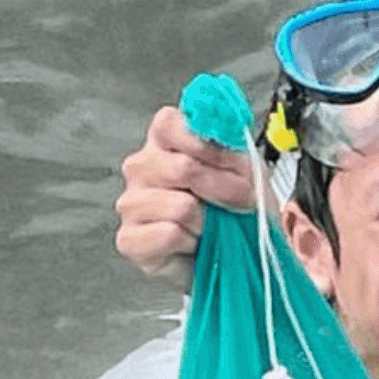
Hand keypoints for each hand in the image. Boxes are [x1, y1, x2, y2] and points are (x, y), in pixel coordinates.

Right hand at [113, 105, 256, 284]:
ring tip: (212, 228)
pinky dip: (192, 244)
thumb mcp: (248, 169)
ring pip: (180, 206)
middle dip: (223, 191)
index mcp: (164, 142)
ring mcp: (131, 203)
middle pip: (181, 168)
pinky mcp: (130, 240)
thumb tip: (218, 125)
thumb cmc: (239, 209)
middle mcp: (140, 168)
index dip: (208, 147)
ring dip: (209, 223)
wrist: (245, 254)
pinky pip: (167, 234)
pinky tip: (194, 245)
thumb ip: (229, 143)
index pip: (169, 124)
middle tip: (238, 205)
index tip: (235, 166)